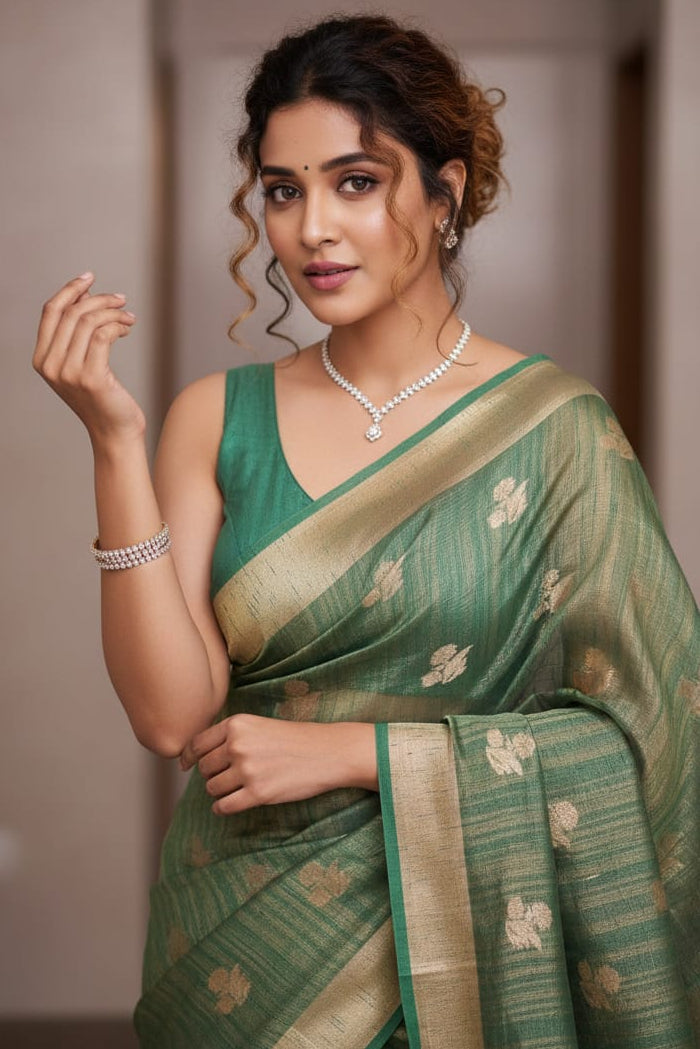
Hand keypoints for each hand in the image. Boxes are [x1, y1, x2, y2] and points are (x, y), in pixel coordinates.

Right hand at [33, 272, 144, 444]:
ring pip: (89, 321)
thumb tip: (85, 294)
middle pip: (71, 312)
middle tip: (121, 299)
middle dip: (98, 299)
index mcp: (42, 360)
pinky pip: (102, 335)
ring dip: (113, 312)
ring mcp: (69, 372)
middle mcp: (50, 366)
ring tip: (128, 317)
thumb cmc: (103, 398)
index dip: (69, 289)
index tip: (90, 277)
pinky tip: (127, 328)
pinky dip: (117, 325)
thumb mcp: (82, 363)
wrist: (115, 432)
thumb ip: (77, 334)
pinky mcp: (91, 377)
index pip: (50, 312)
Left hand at [179, 713, 377, 814]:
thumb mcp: (259, 725)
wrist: (327, 752)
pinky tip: (231, 805)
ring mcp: (247, 770)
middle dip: (212, 775)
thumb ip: (231, 736)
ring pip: (213, 788)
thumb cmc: (295, 739)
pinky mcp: (258, 793)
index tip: (184, 766)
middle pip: (204, 769)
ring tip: (238, 788)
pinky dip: (223, 808)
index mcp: (237, 724)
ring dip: (220, 792)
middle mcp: (238, 745)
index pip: (197, 744)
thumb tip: (196, 757)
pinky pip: (224, 806)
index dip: (187, 757)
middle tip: (228, 776)